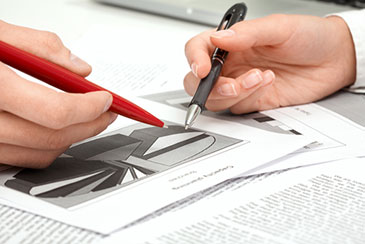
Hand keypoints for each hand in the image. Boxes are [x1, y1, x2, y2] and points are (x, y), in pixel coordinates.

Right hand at [0, 20, 116, 167]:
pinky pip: (20, 159)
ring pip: (38, 154)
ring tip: (87, 120)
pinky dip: (46, 146)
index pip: (53, 111)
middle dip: (89, 125)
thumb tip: (79, 69)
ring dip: (71, 138)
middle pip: (51, 137)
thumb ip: (38, 46)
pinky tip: (56, 129)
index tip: (106, 99)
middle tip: (106, 112)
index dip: (88, 108)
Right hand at [184, 14, 355, 113]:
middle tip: (231, 84)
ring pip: (216, 98)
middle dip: (210, 87)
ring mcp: (241, 84)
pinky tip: (267, 83)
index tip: (203, 69)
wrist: (335, 60)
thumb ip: (246, 33)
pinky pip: (238, 106)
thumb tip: (218, 38)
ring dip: (234, 93)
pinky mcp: (253, 100)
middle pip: (198, 81)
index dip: (194, 60)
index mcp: (231, 42)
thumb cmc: (309, 37)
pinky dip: (250, 97)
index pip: (198, 49)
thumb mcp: (279, 27)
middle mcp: (232, 64)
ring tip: (259, 77)